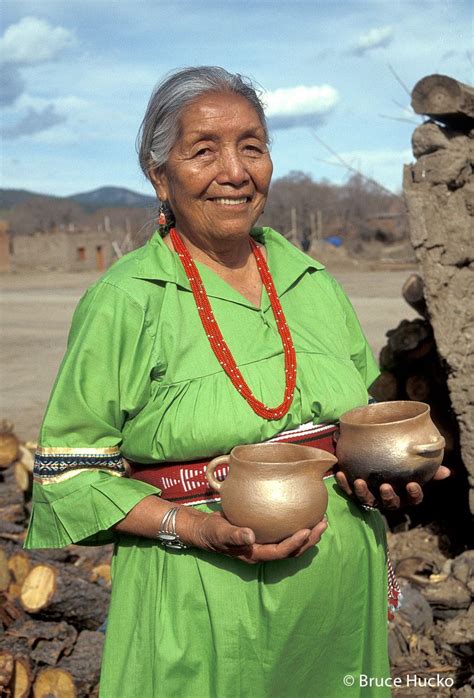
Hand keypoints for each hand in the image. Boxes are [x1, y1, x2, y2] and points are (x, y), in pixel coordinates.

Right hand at [182, 509, 326, 563]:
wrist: (206, 529)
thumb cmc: (212, 531)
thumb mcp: (220, 532)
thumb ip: (234, 535)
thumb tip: (250, 536)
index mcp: (255, 554)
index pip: (280, 552)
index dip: (295, 543)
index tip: (307, 530)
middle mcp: (264, 551)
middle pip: (292, 550)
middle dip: (309, 539)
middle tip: (323, 524)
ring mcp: (265, 543)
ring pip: (292, 543)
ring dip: (308, 534)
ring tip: (321, 520)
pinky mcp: (266, 533)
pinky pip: (285, 532)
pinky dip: (297, 524)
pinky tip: (304, 512)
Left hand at [335, 466, 450, 509]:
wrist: (370, 461)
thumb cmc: (395, 465)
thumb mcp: (411, 467)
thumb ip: (427, 469)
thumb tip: (446, 471)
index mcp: (403, 493)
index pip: (413, 499)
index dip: (414, 494)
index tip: (412, 485)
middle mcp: (386, 498)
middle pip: (389, 503)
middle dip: (387, 496)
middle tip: (385, 486)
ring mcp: (369, 497)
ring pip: (366, 500)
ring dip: (362, 492)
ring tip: (359, 481)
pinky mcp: (353, 492)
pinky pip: (347, 491)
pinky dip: (343, 483)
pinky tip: (339, 473)